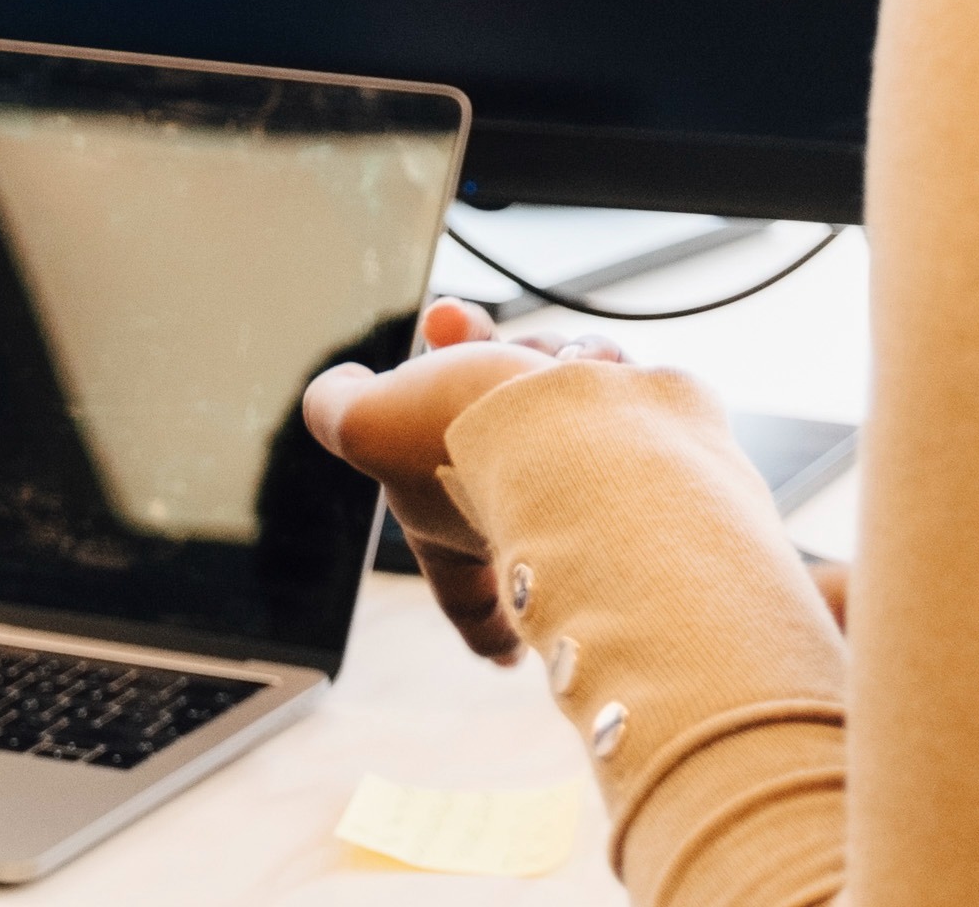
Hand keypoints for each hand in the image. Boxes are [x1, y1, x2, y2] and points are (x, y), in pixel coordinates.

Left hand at [298, 299, 615, 659]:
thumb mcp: (366, 424)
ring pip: (551, 393)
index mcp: (458, 533)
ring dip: (533, 355)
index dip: (482, 625)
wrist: (583, 424)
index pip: (467, 598)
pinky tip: (580, 366)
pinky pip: (607, 378)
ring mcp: (591, 474)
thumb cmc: (470, 439)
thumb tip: (341, 386)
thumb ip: (335, 410)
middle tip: (449, 320)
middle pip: (497, 439)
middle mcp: (530, 510)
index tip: (503, 658)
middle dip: (471, 362)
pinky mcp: (643, 430)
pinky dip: (589, 361)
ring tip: (545, 364)